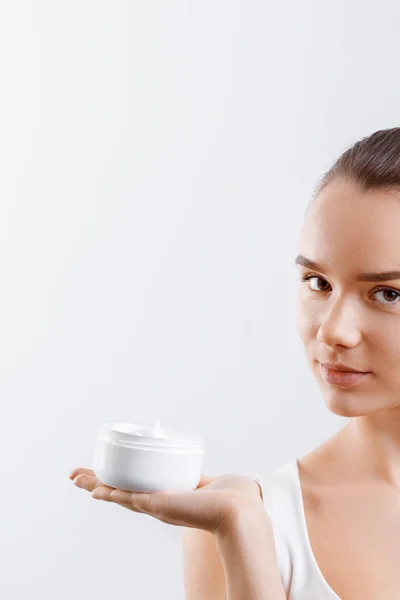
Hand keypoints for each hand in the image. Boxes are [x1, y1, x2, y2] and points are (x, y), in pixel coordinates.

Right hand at [69, 467, 264, 535]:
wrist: (239, 510)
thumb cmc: (230, 498)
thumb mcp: (205, 484)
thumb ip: (198, 482)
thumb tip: (204, 479)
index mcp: (165, 498)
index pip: (133, 489)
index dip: (114, 484)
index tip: (98, 478)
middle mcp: (157, 505)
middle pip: (118, 492)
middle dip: (95, 484)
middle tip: (74, 476)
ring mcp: (156, 506)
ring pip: (117, 494)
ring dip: (96, 486)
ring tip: (76, 478)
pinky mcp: (159, 504)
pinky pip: (129, 496)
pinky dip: (111, 492)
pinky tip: (97, 488)